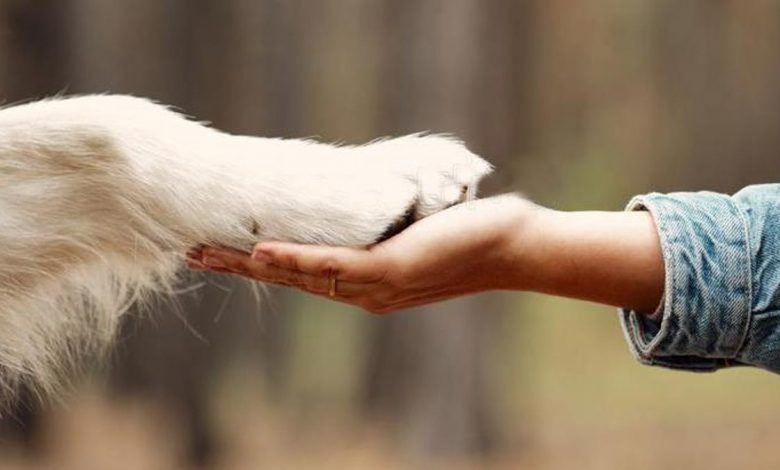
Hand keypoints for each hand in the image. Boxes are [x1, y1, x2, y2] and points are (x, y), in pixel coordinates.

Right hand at [188, 195, 533, 312]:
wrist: (512, 245)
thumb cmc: (467, 232)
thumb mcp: (415, 226)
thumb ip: (382, 221)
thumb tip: (360, 194)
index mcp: (368, 282)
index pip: (305, 273)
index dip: (263, 265)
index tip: (226, 253)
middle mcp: (365, 291)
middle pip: (291, 279)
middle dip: (242, 268)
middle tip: (196, 254)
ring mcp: (375, 285)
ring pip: (303, 276)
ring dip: (253, 265)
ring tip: (210, 253)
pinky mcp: (390, 270)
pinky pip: (333, 265)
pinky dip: (295, 259)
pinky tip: (260, 253)